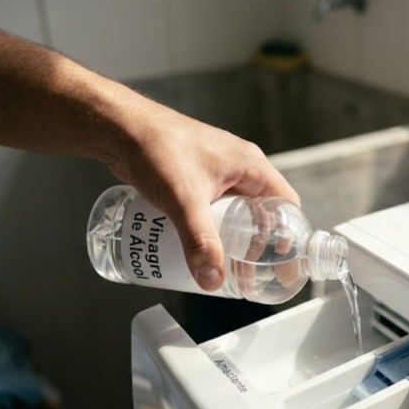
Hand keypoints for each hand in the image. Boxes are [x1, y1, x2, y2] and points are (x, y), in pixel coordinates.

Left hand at [106, 99, 299, 291]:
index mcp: (250, 166)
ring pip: (236, 213)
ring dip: (234, 240)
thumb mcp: (184, 200)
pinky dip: (213, 231)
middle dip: (258, 245)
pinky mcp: (195, 180)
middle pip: (262, 213)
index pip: (286, 204)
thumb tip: (212, 279)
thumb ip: (199, 241)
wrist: (120, 129)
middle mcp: (238, 169)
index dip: (288, 234)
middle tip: (251, 273)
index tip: (281, 262)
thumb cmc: (156, 148)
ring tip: (226, 267)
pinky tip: (201, 248)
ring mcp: (217, 174)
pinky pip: (214, 210)